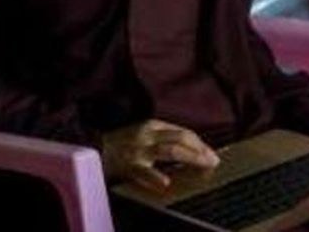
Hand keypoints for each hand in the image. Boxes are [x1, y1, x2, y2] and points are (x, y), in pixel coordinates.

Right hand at [99, 119, 219, 191]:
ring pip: (170, 150)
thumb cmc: (122, 144)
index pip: (183, 132)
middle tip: (214, 160)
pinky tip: (165, 183)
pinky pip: (144, 172)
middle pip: (181, 138)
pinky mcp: (129, 165)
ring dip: (191, 157)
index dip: (200, 142)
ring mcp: (139, 150)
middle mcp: (148, 135)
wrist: (94, 149)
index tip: (212, 153)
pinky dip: (156, 177)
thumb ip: (164, 138)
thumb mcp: (144, 134)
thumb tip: (190, 148)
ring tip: (204, 165)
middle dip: (201, 149)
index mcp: (153, 125)